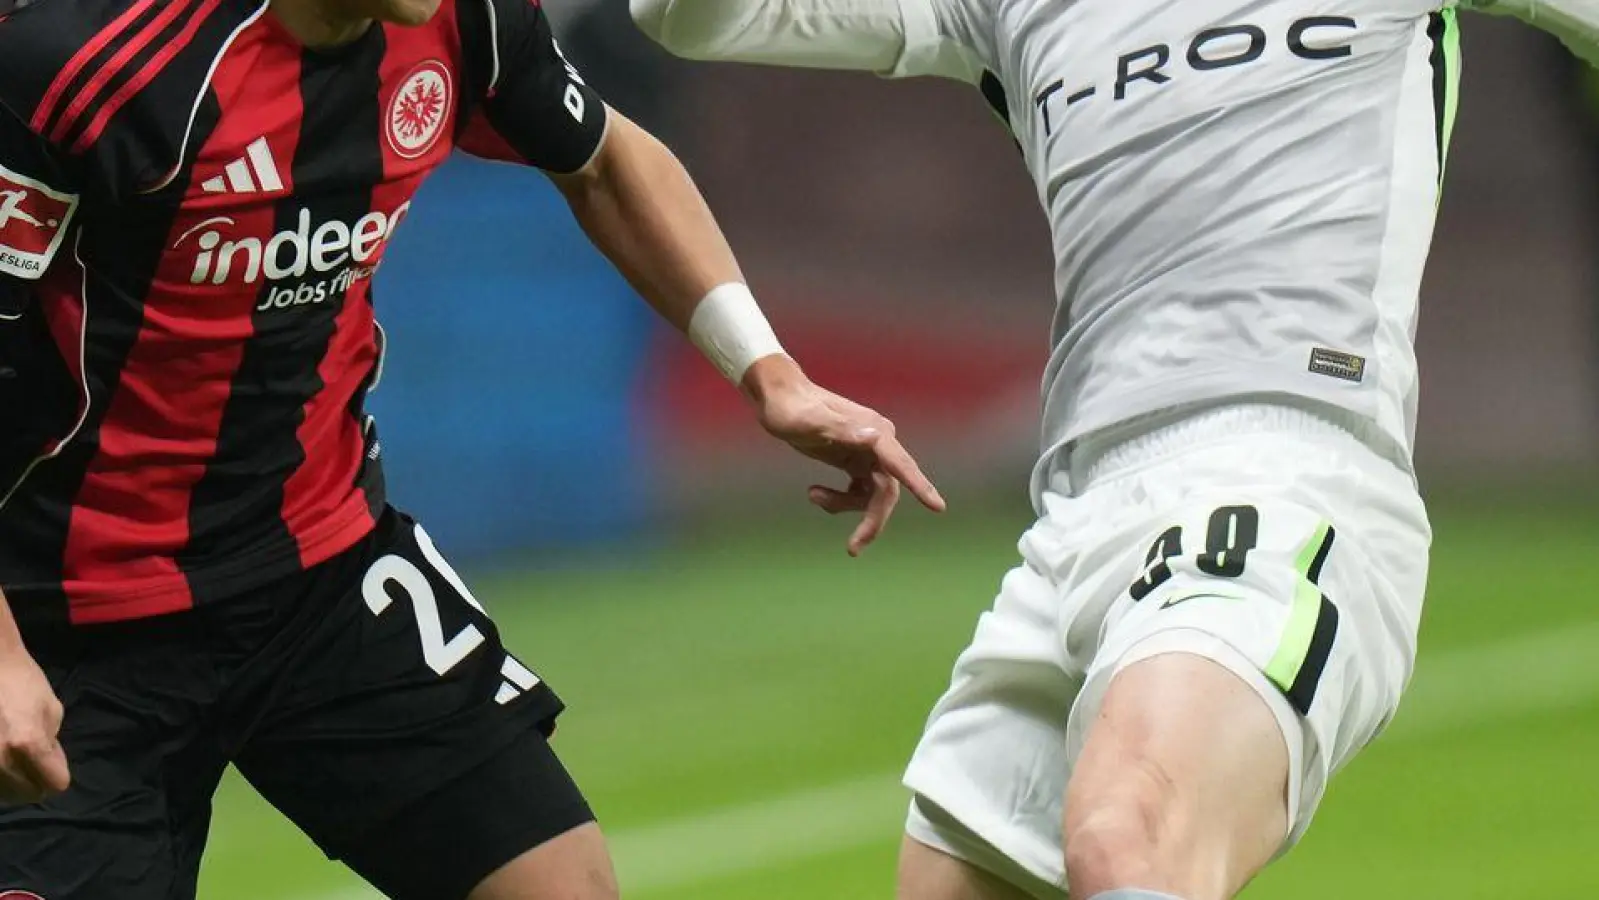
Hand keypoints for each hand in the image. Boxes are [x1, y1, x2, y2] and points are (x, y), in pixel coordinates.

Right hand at [0, 646, 68, 804]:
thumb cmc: (22, 681)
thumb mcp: (51, 710)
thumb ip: (52, 744)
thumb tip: (50, 768)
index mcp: (28, 744)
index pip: (55, 784)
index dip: (57, 773)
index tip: (51, 761)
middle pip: (27, 795)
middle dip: (35, 781)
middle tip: (30, 761)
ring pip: (3, 794)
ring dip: (11, 782)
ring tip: (11, 757)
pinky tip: (1, 755)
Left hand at [744, 356, 945, 554]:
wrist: (779, 397)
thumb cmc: (791, 408)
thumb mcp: (810, 422)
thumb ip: (841, 429)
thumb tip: (875, 437)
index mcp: (874, 432)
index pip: (901, 465)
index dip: (920, 486)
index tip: (938, 507)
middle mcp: (877, 443)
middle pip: (886, 491)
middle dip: (871, 520)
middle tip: (853, 548)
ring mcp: (867, 453)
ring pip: (871, 495)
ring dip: (846, 506)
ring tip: (813, 496)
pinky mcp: (854, 460)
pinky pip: (858, 491)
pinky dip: (839, 501)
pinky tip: (815, 494)